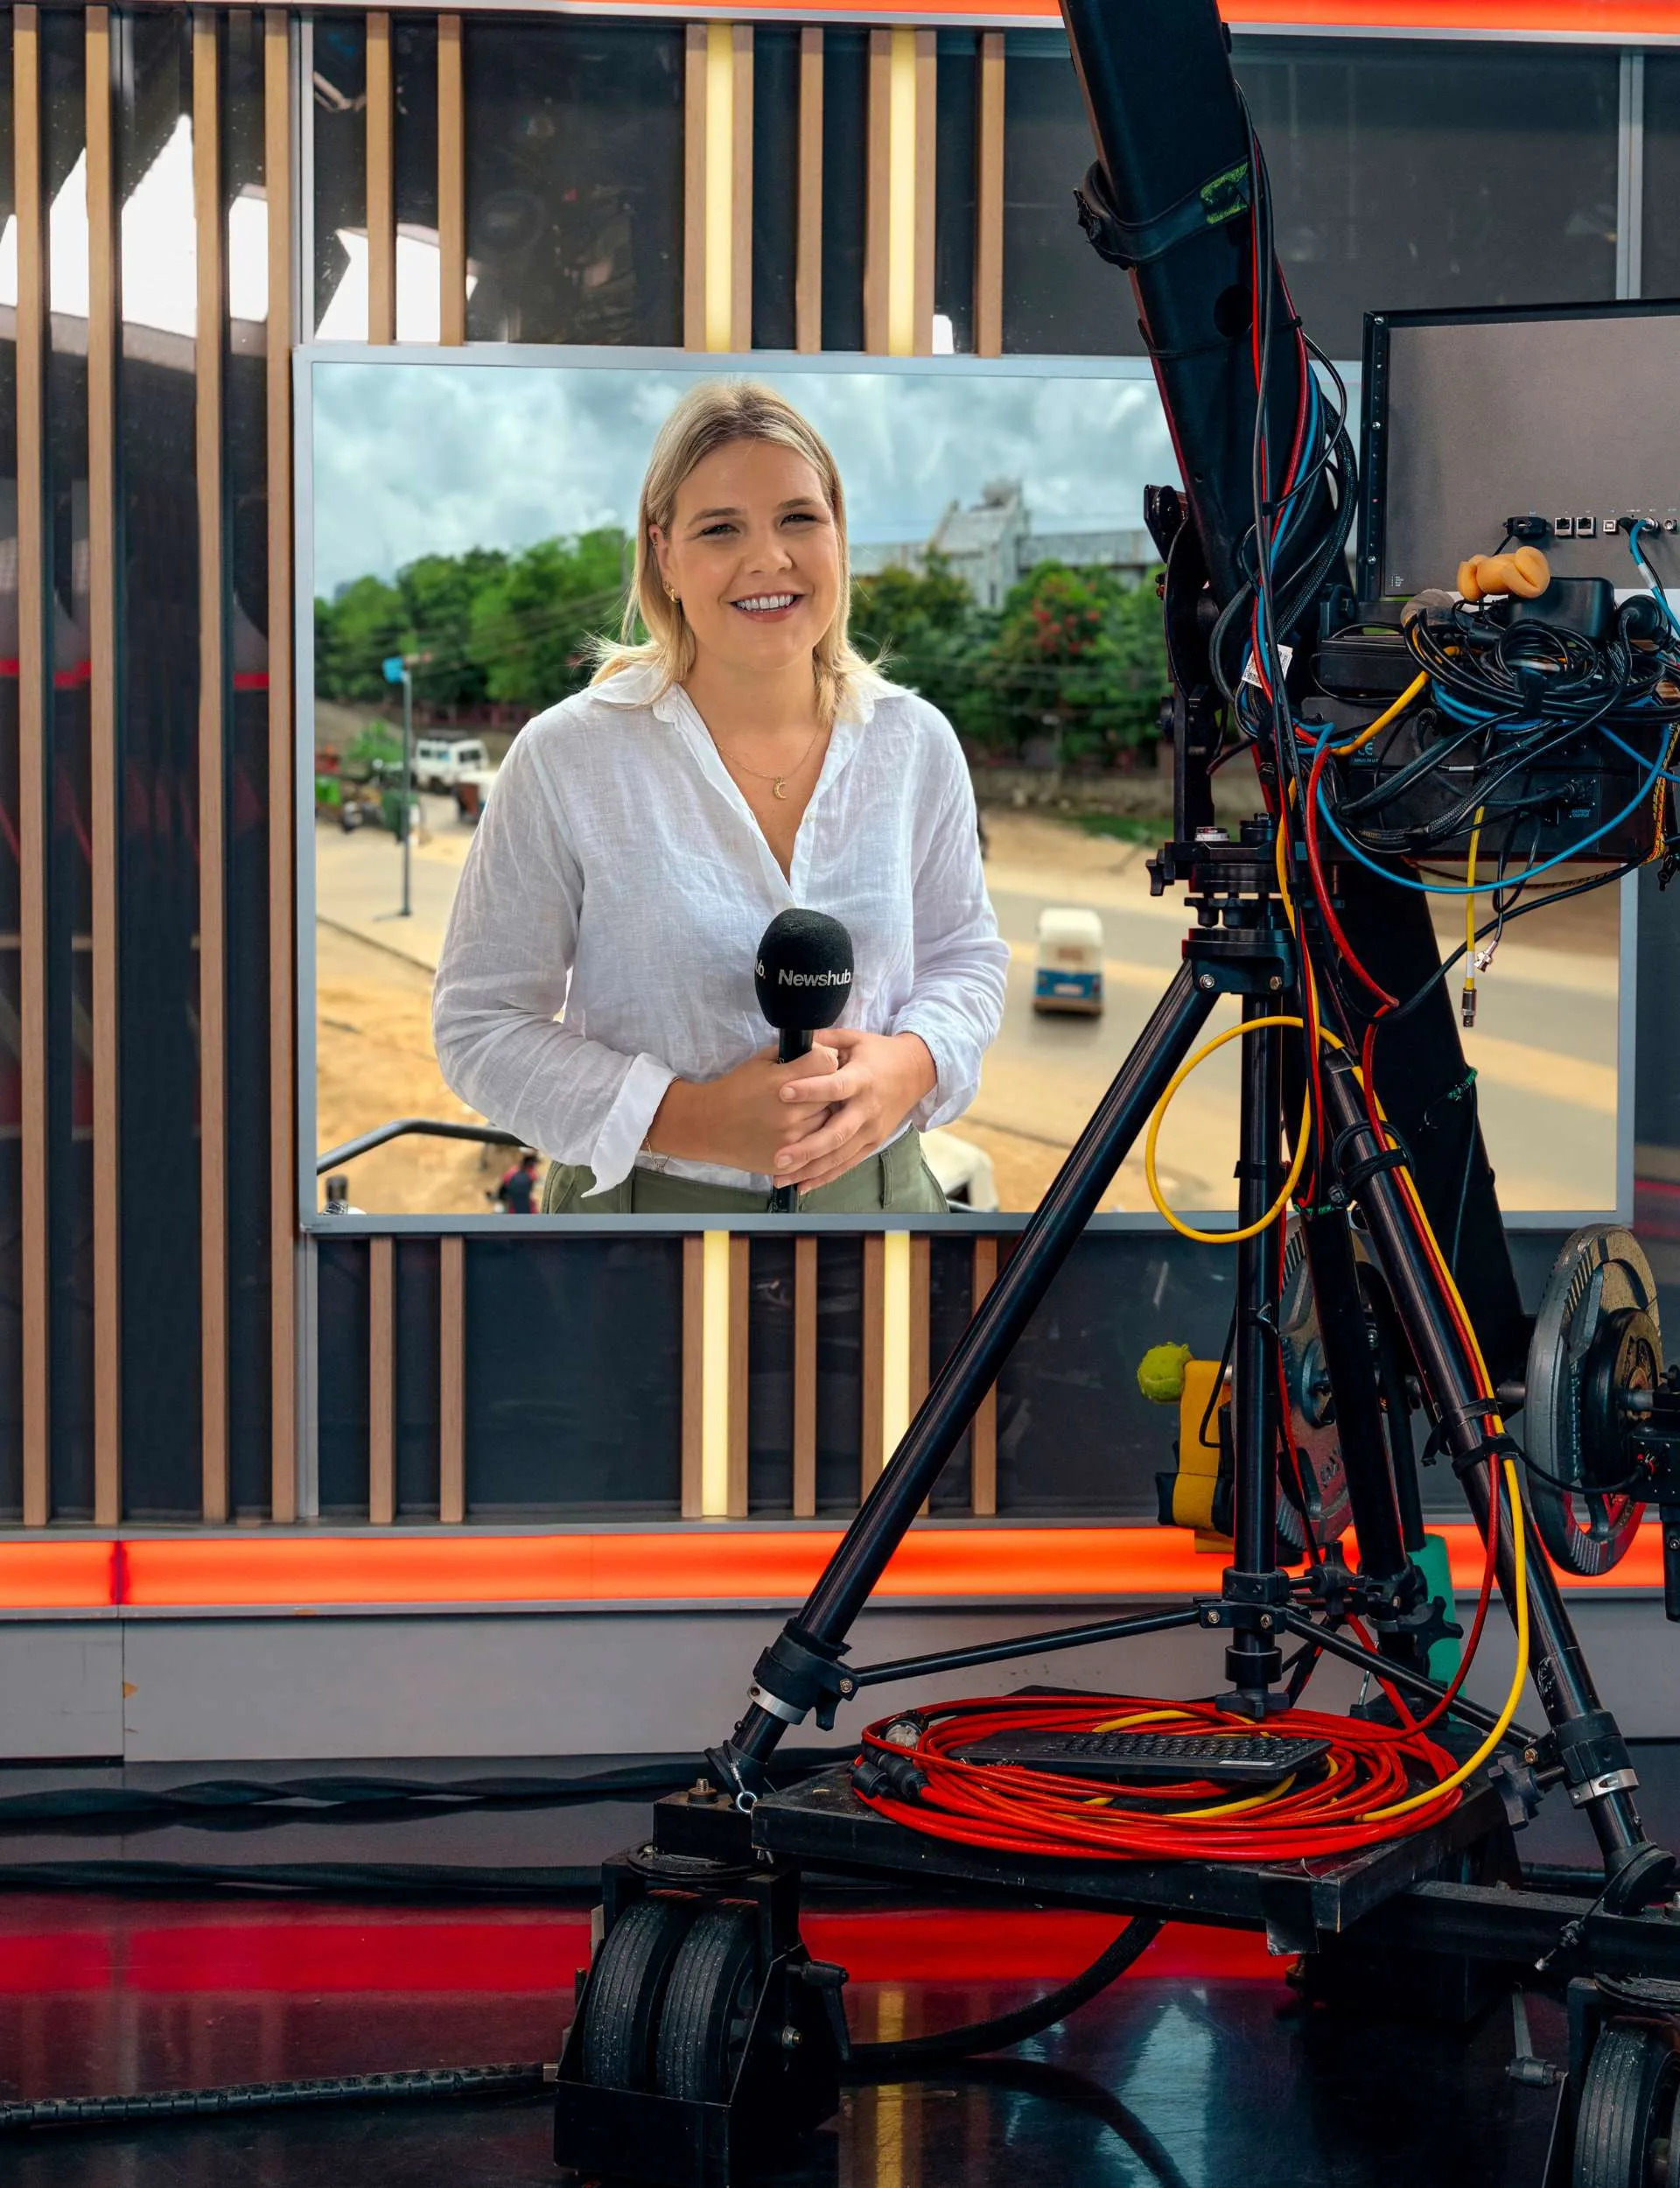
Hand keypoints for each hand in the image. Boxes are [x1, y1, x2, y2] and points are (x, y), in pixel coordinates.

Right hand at [648, 1042, 838, 1173]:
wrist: (708, 1125)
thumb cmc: (735, 1089)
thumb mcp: (759, 1061)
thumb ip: (790, 1053)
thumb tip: (822, 1049)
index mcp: (782, 1082)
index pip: (827, 1062)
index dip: (826, 1060)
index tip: (819, 1064)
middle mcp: (790, 1111)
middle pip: (832, 1093)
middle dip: (826, 1089)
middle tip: (812, 1091)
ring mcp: (791, 1139)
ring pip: (827, 1122)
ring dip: (820, 1116)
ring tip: (802, 1113)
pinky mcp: (789, 1161)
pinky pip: (816, 1147)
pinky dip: (811, 1139)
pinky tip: (798, 1132)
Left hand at [771, 1029, 936, 1191]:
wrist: (917, 1072)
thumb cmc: (879, 1053)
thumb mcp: (855, 1038)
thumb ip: (825, 1039)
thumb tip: (794, 1038)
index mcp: (862, 1079)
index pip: (835, 1087)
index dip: (810, 1089)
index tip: (782, 1092)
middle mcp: (867, 1109)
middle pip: (837, 1133)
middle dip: (807, 1148)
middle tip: (779, 1157)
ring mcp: (871, 1130)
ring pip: (839, 1156)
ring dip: (810, 1169)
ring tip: (780, 1178)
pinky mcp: (872, 1144)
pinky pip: (847, 1164)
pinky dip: (825, 1177)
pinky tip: (803, 1186)